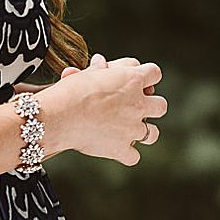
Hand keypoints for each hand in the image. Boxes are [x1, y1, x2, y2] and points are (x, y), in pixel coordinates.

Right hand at [35, 56, 166, 164]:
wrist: (58, 116)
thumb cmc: (69, 91)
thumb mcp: (86, 74)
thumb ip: (99, 69)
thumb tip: (100, 62)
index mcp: (133, 80)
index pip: (155, 73)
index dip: (147, 76)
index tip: (138, 80)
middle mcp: (139, 104)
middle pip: (161, 106)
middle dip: (152, 106)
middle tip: (137, 108)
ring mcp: (132, 128)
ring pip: (153, 134)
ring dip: (145, 132)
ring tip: (131, 130)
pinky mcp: (121, 148)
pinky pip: (134, 157)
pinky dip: (126, 155)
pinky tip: (117, 149)